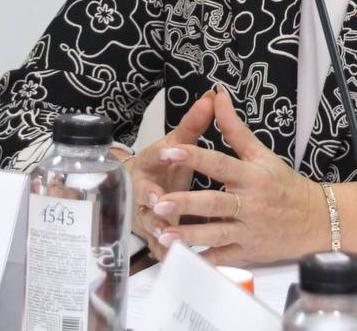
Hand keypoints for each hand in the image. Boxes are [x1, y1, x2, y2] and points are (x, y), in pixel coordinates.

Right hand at [128, 90, 214, 259]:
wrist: (142, 193)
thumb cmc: (164, 166)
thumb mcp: (177, 146)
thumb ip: (193, 125)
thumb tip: (214, 95)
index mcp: (150, 163)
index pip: (152, 155)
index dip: (159, 155)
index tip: (168, 154)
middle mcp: (142, 189)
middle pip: (142, 194)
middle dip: (152, 198)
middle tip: (162, 203)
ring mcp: (143, 214)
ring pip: (148, 223)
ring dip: (157, 230)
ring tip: (168, 237)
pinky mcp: (151, 237)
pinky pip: (158, 248)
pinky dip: (167, 254)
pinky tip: (177, 259)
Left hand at [152, 88, 324, 264]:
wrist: (315, 219)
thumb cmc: (284, 184)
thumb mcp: (261, 153)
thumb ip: (235, 128)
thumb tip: (217, 95)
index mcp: (252, 176)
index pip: (220, 163)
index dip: (195, 156)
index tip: (170, 151)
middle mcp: (250, 203)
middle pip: (215, 202)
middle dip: (186, 204)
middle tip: (158, 202)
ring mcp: (249, 230)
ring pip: (216, 233)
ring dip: (190, 235)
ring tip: (163, 235)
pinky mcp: (248, 252)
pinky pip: (223, 258)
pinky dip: (204, 260)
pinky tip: (183, 260)